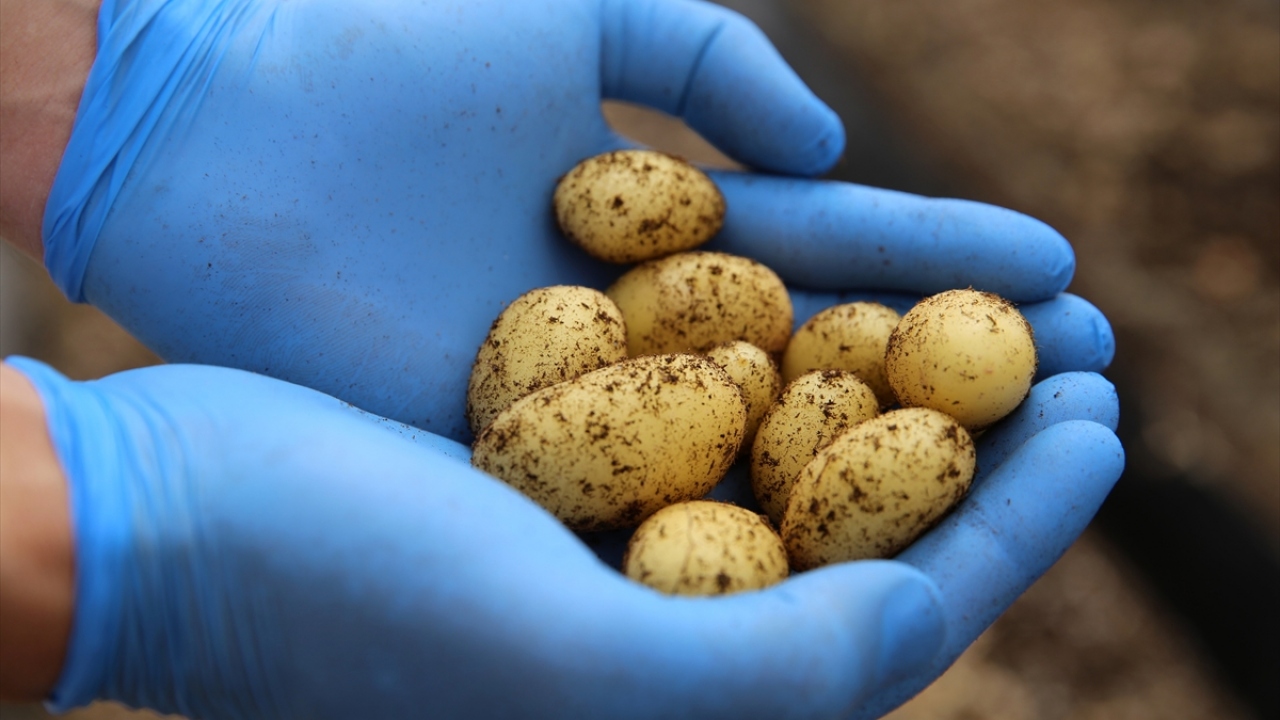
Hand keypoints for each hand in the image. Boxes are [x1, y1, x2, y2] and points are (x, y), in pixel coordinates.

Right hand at [2, 357, 1117, 718]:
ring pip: (807, 457)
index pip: (899, 626)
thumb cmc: (340, 602)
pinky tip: (852, 282)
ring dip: (910, 379)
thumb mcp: (567, 661)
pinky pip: (719, 400)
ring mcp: (620, 545)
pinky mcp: (569, 465)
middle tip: (1091, 347)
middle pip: (875, 538)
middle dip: (992, 444)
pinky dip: (796, 344)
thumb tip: (922, 626)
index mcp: (682, 703)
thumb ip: (763, 677)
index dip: (1020, 528)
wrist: (171, 521)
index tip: (1105, 423)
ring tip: (1004, 297)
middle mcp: (665, 635)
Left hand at [42, 0, 1105, 442]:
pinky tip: (884, 516)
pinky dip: (763, 502)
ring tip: (1043, 447)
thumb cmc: (371, 35)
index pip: (825, 252)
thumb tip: (828, 147)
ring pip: (757, 438)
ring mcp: (576, 408)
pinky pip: (658, 492)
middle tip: (1096, 375)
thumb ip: (704, 50)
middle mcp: (628, 332)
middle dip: (954, 361)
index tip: (1061, 270)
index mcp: (648, 231)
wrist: (205, 114)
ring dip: (897, 446)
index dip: (941, 259)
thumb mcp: (570, 2)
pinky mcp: (506, 464)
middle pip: (816, 356)